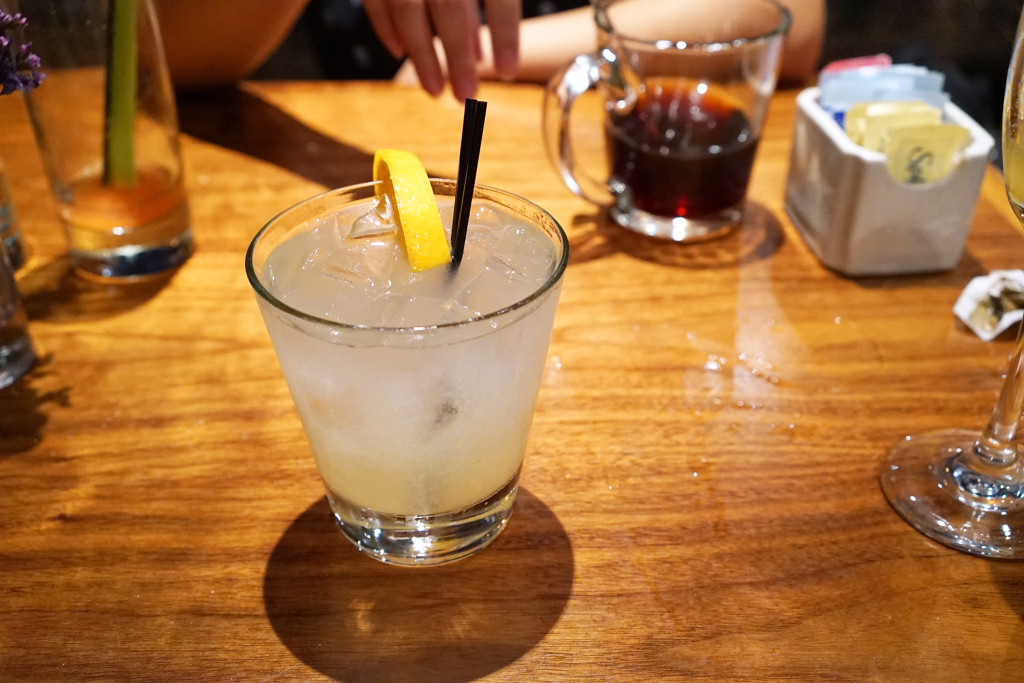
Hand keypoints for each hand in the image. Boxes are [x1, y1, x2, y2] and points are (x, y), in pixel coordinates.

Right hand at [364, 0, 520, 99]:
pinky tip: (400, 52)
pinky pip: (374, 0)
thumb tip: (480, 53)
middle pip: (450, 5)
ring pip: (407, 8)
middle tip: (467, 95)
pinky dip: (385, 28)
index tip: (509, 71)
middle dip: (458, 55)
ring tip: (436, 91)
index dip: (505, 32)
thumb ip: (490, 3)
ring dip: (422, 54)